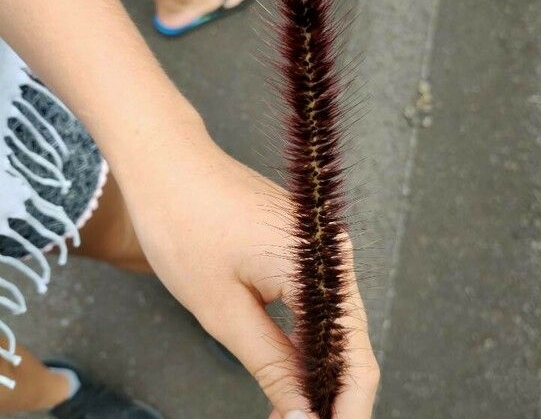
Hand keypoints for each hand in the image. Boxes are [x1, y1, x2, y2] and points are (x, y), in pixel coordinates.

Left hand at [119, 120, 379, 417]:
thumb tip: (306, 414)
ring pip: (333, 320)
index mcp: (321, 265)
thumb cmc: (184, 226)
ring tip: (295, 406)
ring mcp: (319, 242)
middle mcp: (332, 250)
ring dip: (318, 365)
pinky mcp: (303, 240)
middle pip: (349, 339)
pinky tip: (292, 361)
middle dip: (330, 391)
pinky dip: (307, 334)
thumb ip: (273, 366)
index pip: (355, 355)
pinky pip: (317, 296)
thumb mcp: (224, 310)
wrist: (168, 163)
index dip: (344, 407)